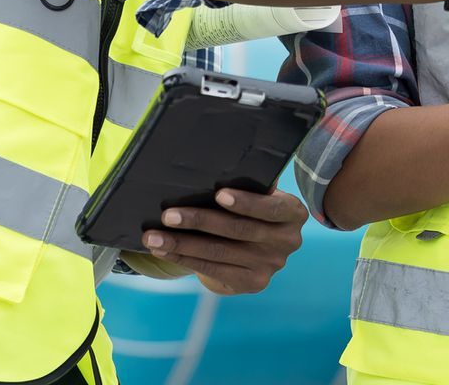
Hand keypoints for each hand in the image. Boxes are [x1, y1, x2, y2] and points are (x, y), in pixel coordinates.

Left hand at [139, 187, 307, 294]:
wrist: (256, 251)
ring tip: (154, 236)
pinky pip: (212, 269)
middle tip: (169, 215)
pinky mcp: (252, 283)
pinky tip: (163, 251)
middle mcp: (287, 242)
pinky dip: (184, 258)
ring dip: (182, 244)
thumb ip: (253, 184)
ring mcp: (270, 266)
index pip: (272, 208)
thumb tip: (224, 165)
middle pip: (239, 230)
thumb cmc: (252, 211)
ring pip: (219, 252)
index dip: (246, 202)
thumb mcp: (260, 195)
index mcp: (294, 214)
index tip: (219, 194)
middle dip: (200, 221)